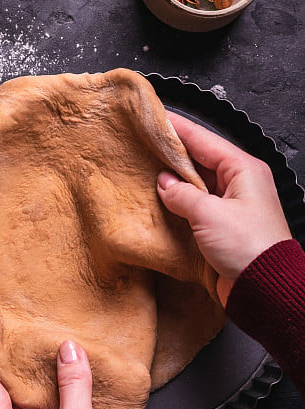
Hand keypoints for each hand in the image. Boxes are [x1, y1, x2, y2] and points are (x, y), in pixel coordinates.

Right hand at [157, 111, 291, 303]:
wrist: (265, 290)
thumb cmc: (247, 247)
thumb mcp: (209, 214)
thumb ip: (182, 194)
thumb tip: (164, 183)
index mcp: (243, 169)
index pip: (203, 139)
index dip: (177, 128)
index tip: (153, 118)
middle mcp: (239, 183)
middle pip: (199, 159)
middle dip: (172, 153)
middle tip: (143, 143)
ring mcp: (232, 204)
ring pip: (197, 183)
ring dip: (174, 179)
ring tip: (145, 169)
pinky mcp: (223, 226)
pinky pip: (197, 205)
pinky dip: (179, 202)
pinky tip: (159, 200)